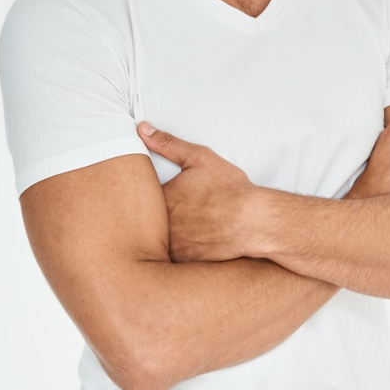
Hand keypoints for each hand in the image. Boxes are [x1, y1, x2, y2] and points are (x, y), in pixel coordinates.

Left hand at [138, 122, 256, 262]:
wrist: (254, 222)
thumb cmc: (229, 189)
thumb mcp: (199, 158)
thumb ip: (168, 143)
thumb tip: (142, 129)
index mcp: (161, 198)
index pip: (135, 196)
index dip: (139, 193)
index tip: (146, 191)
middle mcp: (161, 225)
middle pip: (141, 221)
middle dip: (145, 216)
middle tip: (161, 208)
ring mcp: (171, 246)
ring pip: (153, 241)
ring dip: (156, 235)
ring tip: (176, 225)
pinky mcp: (184, 260)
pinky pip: (168, 258)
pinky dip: (173, 249)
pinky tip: (187, 239)